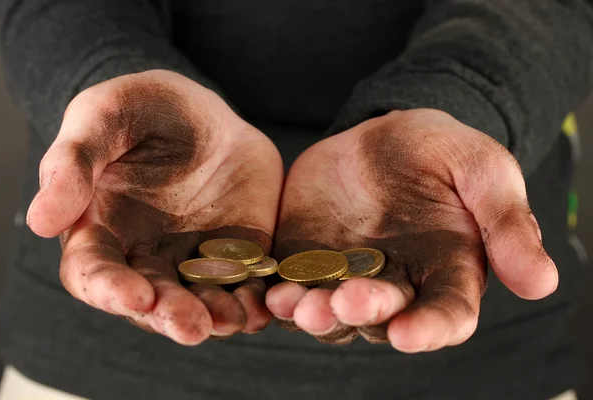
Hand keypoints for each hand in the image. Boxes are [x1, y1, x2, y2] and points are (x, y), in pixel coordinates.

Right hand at [27, 70, 283, 343]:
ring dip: (216, 317)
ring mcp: (196, 259)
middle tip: (190, 326)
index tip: (134, 296)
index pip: (95, 274)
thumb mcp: (102, 116)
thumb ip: (73, 162)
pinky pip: (247, 283)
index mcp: (103, 232)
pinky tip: (266, 304)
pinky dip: (256, 299)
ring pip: (201, 301)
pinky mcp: (238, 254)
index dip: (110, 290)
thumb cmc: (141, 109)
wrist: (202, 111)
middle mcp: (147, 256)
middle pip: (153, 301)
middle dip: (170, 316)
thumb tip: (42, 221)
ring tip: (232, 319)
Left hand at [266, 109, 556, 350]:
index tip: (410, 334)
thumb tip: (544, 283)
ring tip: (296, 302)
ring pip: (331, 313)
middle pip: (380, 318)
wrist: (384, 134)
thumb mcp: (484, 172)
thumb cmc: (442, 151)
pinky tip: (267, 291)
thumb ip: (508, 223)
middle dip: (362, 314)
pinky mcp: (307, 261)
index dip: (431, 329)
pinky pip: (292, 288)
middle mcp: (396, 287)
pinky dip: (279, 295)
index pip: (445, 315)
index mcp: (445, 272)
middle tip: (344, 302)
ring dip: (314, 315)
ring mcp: (346, 276)